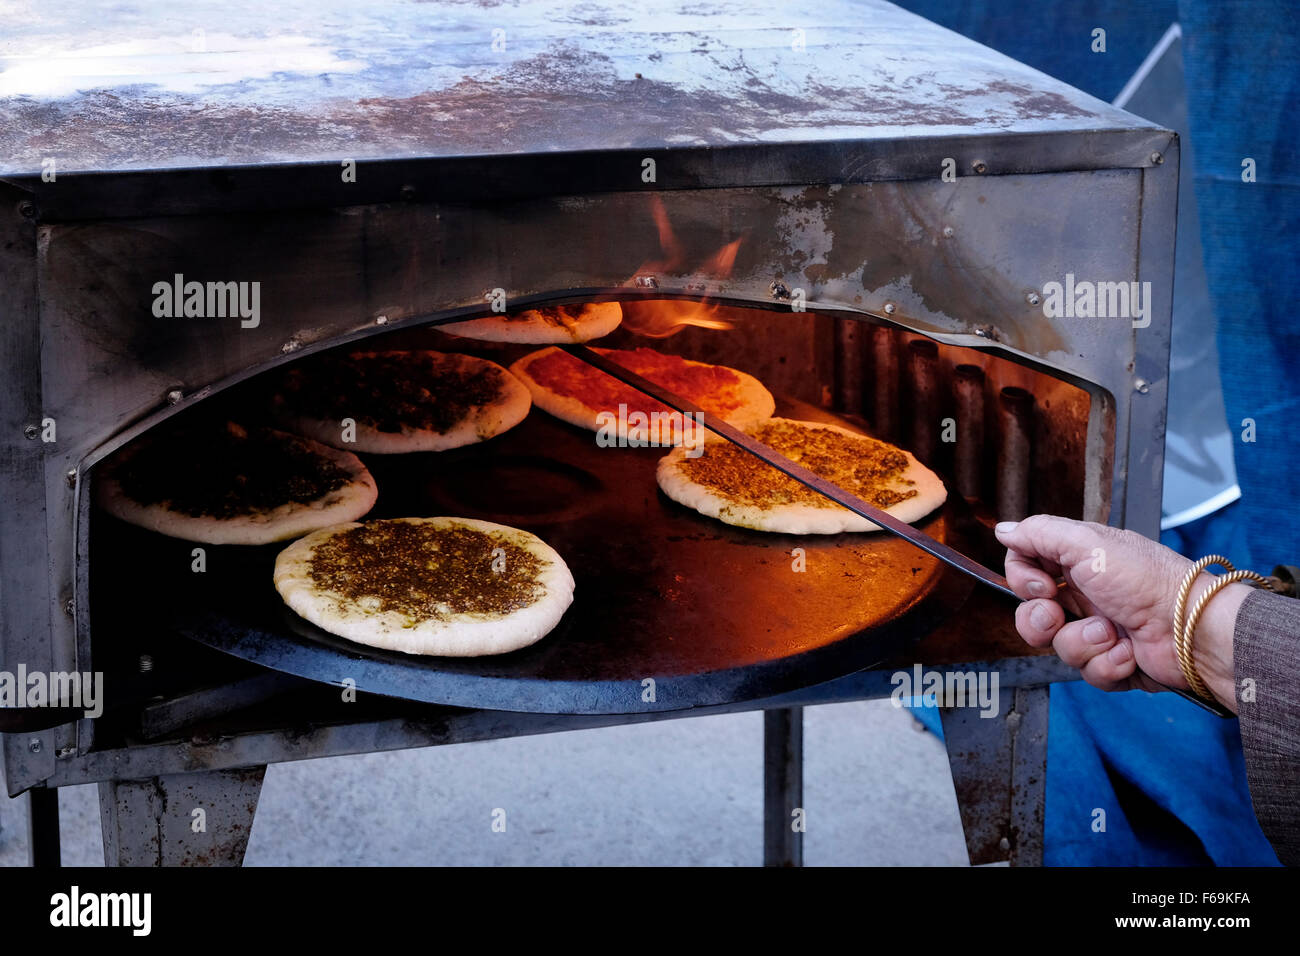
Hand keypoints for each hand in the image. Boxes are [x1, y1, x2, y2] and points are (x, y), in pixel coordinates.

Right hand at [994, 515, 1233, 697]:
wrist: (1192, 629)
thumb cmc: (1147, 581)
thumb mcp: (1087, 543)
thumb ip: (1039, 533)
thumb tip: (1003, 529)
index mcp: (1078, 561)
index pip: (1025, 568)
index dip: (1023, 580)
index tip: (1042, 584)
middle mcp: (1086, 595)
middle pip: (1032, 613)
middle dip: (1039, 620)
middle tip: (1058, 614)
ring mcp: (1099, 631)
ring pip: (1058, 647)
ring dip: (1082, 642)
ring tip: (1111, 633)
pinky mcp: (1113, 662)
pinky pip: (1087, 672)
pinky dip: (1107, 664)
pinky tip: (1128, 652)